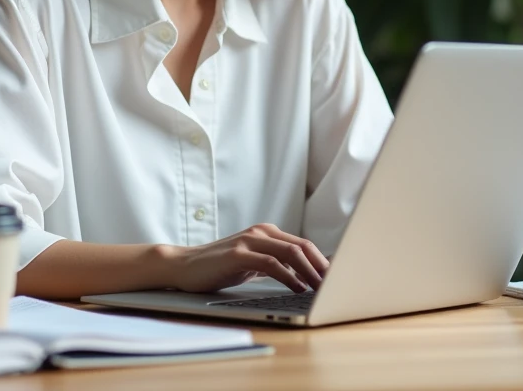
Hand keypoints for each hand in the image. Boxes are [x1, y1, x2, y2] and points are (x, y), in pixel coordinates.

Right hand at [162, 223, 330, 293]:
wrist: (184, 266)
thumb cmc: (219, 266)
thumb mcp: (252, 264)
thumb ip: (275, 265)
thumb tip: (304, 276)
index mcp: (267, 233)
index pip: (303, 244)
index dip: (322, 260)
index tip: (338, 278)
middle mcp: (261, 232)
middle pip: (302, 246)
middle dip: (322, 266)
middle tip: (337, 284)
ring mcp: (249, 241)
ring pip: (290, 252)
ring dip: (310, 272)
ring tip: (322, 288)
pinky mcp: (238, 255)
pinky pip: (271, 264)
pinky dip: (289, 276)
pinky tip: (298, 288)